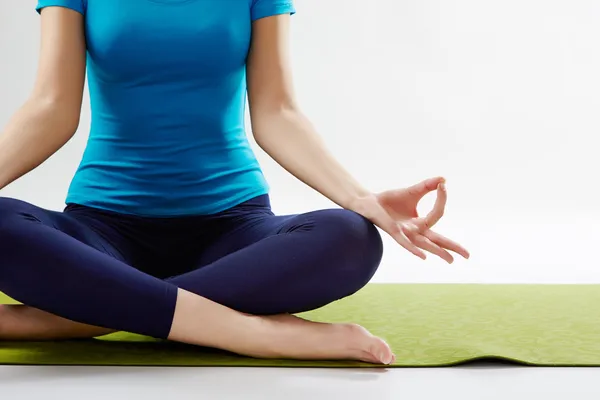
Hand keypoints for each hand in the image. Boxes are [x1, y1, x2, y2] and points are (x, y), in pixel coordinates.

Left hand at [350, 177, 468, 262]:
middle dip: (451, 247)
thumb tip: (443, 180)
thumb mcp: (413, 192)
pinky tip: (423, 256)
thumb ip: (427, 186)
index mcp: (419, 223)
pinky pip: (405, 242)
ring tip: (450, 260)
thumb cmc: (389, 201)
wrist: (369, 202)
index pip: (437, 214)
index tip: (443, 186)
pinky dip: (414, 249)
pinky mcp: (393, 232)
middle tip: (468, 255)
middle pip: (436, 240)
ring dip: (437, 251)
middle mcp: (414, 230)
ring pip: (424, 244)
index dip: (441, 199)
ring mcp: (404, 232)